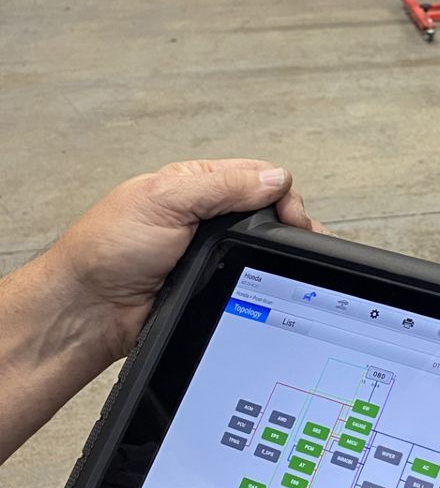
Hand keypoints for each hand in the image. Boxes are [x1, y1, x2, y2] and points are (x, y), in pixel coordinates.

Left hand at [46, 158, 318, 362]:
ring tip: (298, 266)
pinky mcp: (214, 285)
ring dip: (279, 256)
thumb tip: (276, 178)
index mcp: (197, 185)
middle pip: (268, 213)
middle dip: (290, 225)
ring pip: (264, 249)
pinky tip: (275, 286)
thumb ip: (221, 186)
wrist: (89, 310)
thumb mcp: (164, 200)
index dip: (282, 193)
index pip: (258, 177)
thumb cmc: (107, 250)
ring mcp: (213, 253)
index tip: (292, 217)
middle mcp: (208, 216)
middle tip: (302, 241)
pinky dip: (265, 282)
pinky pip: (251, 280)